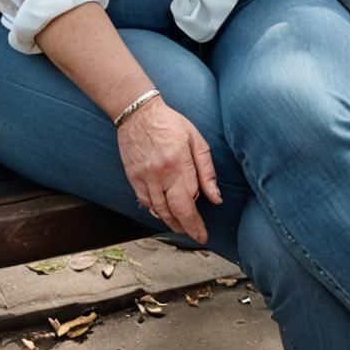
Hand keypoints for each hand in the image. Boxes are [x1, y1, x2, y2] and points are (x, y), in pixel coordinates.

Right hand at [117, 96, 221, 242]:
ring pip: (158, 211)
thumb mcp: (196, 140)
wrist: (138, 113)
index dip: (196, 225)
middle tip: (194, 234)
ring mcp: (145, 177)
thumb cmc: (170, 123)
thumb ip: (207, 171)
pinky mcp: (133, 177)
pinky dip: (155, 211)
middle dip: (185, 228)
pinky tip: (163, 212)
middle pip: (173, 213)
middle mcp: (161, 174)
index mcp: (179, 165)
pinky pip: (144, 202)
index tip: (202, 236)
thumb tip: (216, 198)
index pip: (189, 205)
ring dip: (171, 222)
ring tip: (181, 226)